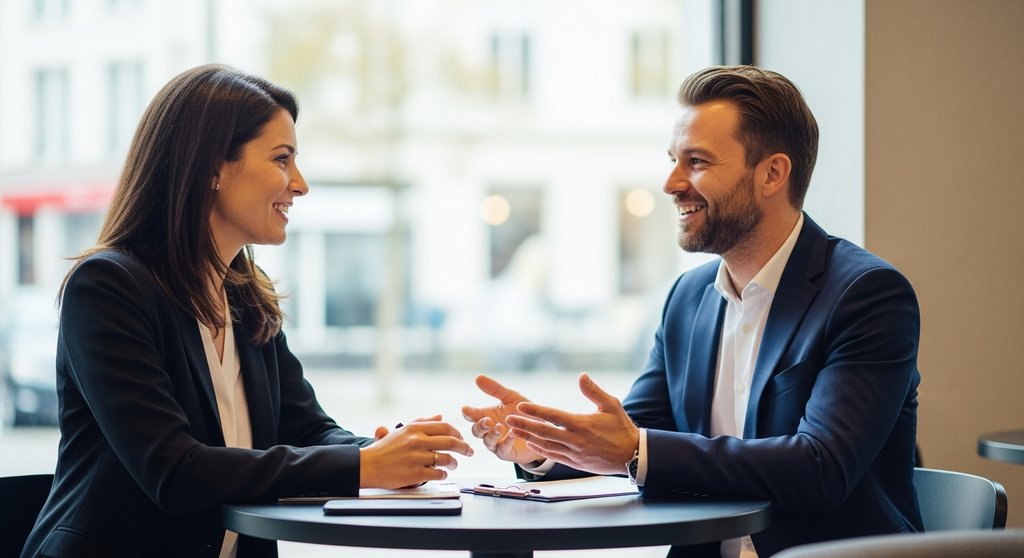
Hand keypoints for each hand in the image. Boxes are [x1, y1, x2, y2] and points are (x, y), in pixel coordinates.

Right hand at [359, 418, 473, 488]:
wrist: (367, 465)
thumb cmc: (384, 449)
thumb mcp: (402, 431)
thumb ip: (422, 422)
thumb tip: (440, 416)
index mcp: (414, 429)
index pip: (444, 427)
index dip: (457, 433)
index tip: (461, 438)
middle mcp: (417, 441)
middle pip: (450, 441)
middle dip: (464, 447)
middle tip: (469, 451)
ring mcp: (416, 458)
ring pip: (447, 458)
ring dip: (454, 463)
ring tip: (453, 465)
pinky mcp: (415, 473)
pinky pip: (438, 473)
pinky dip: (443, 474)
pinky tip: (442, 474)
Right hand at [461, 375, 542, 465]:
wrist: (543, 428)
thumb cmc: (523, 412)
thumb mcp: (511, 398)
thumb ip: (495, 389)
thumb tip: (478, 377)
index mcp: (487, 416)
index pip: (472, 415)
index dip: (468, 413)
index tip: (466, 409)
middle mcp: (488, 431)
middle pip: (476, 431)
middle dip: (480, 425)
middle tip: (487, 420)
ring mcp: (496, 443)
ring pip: (488, 441)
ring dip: (492, 434)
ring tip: (499, 426)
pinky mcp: (507, 453)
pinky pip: (503, 449)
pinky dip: (507, 441)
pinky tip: (513, 433)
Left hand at [505, 372, 638, 474]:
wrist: (632, 455)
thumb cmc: (622, 428)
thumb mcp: (611, 405)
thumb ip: (594, 391)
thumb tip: (581, 376)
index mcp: (581, 424)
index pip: (553, 416)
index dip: (535, 411)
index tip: (520, 406)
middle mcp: (575, 440)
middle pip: (544, 432)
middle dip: (524, 425)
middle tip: (508, 420)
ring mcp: (574, 453)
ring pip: (546, 446)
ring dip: (528, 438)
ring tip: (513, 432)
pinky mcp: (576, 463)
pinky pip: (554, 457)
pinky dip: (541, 451)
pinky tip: (531, 445)